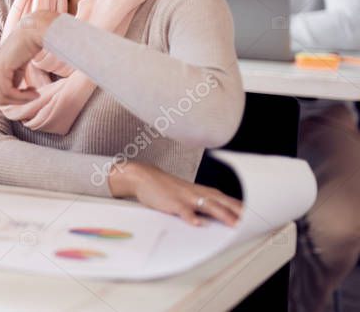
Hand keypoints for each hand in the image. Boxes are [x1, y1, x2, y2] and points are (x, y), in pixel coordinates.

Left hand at [0, 10, 58, 106]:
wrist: (35, 31)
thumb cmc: (31, 45)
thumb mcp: (20, 65)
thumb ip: (14, 77)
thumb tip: (16, 94)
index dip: (15, 98)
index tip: (32, 93)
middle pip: (0, 97)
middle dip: (18, 101)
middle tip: (34, 95)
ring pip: (3, 97)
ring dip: (22, 100)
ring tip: (35, 94)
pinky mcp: (1, 68)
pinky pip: (8, 92)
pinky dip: (22, 96)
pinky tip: (34, 91)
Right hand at [109, 161, 242, 226]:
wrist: (144, 177)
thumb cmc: (168, 188)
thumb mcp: (189, 195)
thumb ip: (205, 205)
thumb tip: (224, 218)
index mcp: (204, 192)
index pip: (228, 200)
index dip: (243, 209)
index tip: (259, 217)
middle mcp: (198, 193)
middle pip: (223, 202)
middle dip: (239, 212)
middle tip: (254, 222)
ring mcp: (185, 197)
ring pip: (207, 205)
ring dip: (222, 214)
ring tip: (234, 225)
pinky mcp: (172, 202)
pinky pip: (182, 210)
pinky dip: (189, 216)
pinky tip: (196, 223)